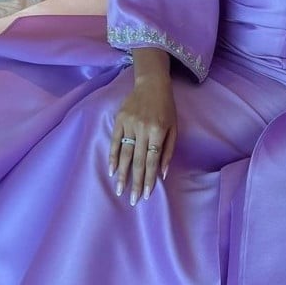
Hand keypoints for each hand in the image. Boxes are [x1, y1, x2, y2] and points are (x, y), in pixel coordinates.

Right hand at [109, 68, 176, 205]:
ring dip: (122, 174)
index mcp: (158, 131)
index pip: (152, 161)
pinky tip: (112, 170)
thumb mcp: (174, 128)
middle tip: (132, 199)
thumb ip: (168, 151)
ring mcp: (129, 124)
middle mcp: (143, 129)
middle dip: (135, 182)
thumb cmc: (166, 108)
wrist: (151, 84)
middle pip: (138, 161)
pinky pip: (114, 142)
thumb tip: (162, 173)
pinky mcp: (119, 120)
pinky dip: (113, 157)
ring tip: (120, 189)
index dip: (148, 179)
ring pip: (125, 154)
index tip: (145, 194)